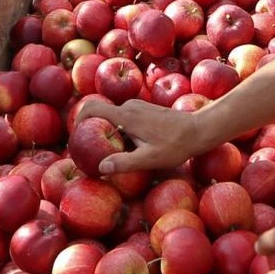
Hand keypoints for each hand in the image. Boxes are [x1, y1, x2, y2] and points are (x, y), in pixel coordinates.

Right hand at [78, 95, 215, 175]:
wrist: (199, 129)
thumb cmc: (176, 146)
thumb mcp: (150, 159)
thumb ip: (125, 163)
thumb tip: (101, 167)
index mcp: (126, 116)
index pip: (92, 108)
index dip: (78, 120)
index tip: (75, 138)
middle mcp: (129, 106)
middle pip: (100, 115)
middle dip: (93, 132)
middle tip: (91, 153)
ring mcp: (137, 106)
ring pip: (112, 118)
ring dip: (108, 133)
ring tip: (111, 154)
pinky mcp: (144, 110)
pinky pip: (123, 118)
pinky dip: (119, 131)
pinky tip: (128, 148)